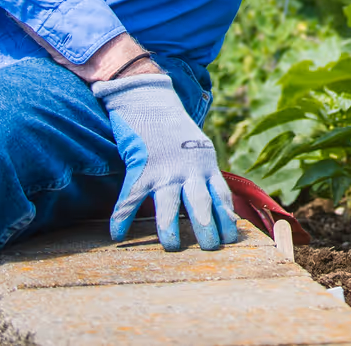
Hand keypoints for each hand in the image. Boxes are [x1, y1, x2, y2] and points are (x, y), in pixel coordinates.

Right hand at [92, 72, 240, 251]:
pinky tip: (117, 235)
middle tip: (212, 249)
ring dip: (170, 229)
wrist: (152, 101)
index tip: (233, 239)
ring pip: (169, 205)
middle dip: (207, 228)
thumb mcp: (200, 148)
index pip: (221, 195)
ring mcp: (164, 169)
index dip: (227, 218)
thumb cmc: (176, 131)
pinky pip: (131, 198)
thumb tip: (219, 204)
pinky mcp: (141, 168)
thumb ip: (206, 174)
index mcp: (206, 164)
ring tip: (173, 248)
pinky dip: (122, 218)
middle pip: (201, 204)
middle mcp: (189, 168)